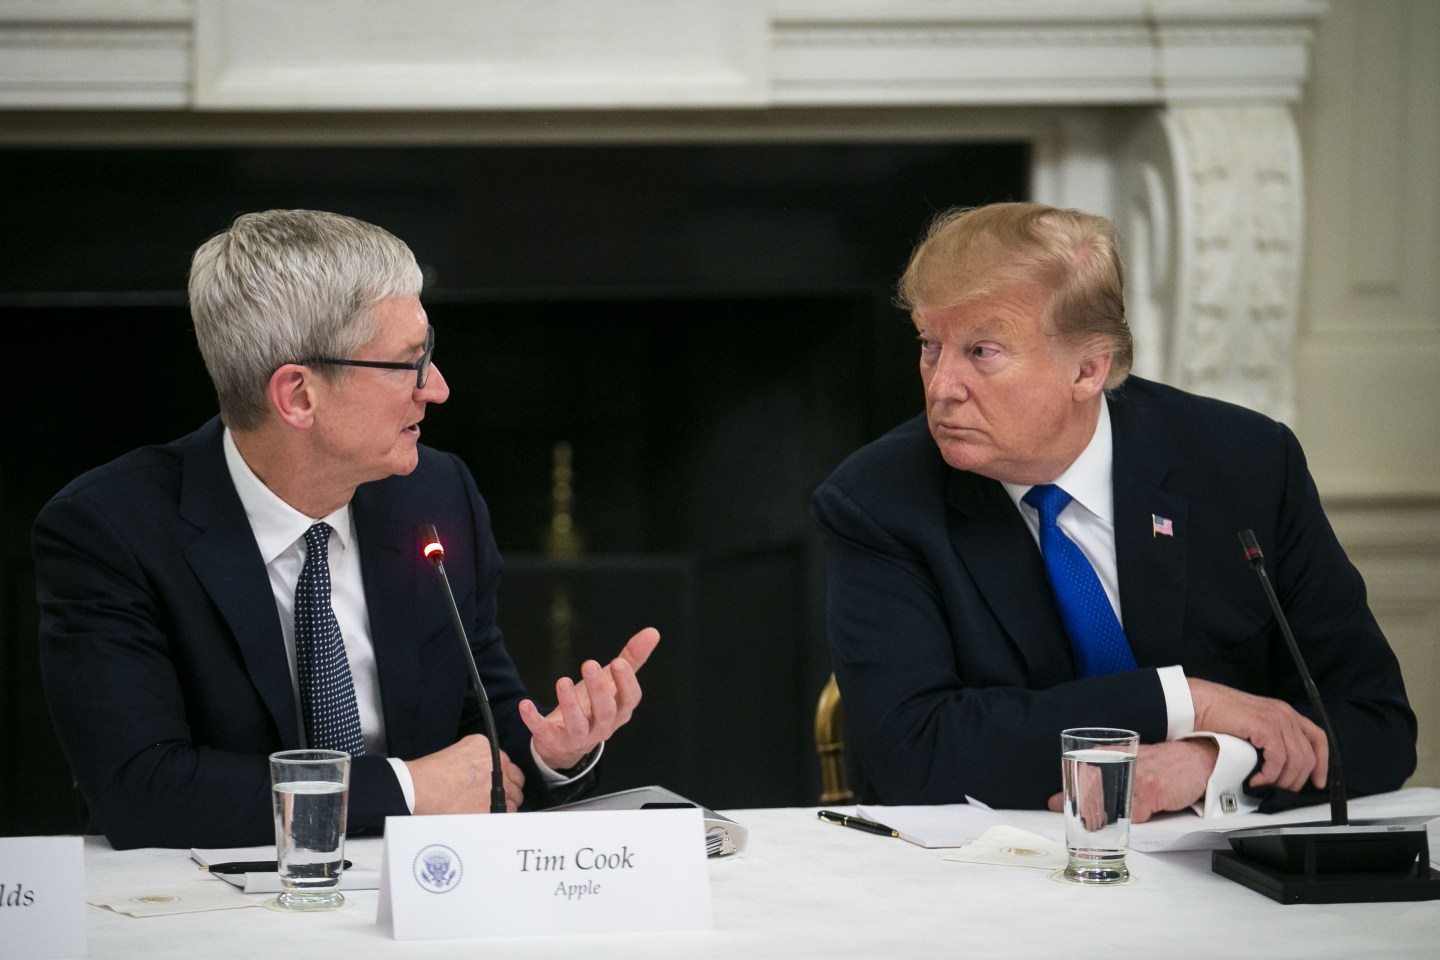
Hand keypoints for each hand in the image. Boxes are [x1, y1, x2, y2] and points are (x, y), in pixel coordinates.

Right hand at [406, 735, 525, 813]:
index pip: (510, 766)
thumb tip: (482, 765)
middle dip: (509, 791)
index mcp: (490, 750)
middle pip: (517, 783)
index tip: (500, 783)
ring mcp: (499, 788)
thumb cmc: (433, 772)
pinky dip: (501, 817)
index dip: (506, 777)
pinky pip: (506, 815)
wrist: (423, 786)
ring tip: (491, 809)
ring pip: (514, 800)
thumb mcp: (459, 749)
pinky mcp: (494, 808)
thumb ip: (478, 755)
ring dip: (506, 805)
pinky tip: (490, 817)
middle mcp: (499, 767)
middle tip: (497, 798)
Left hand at [520, 627, 659, 771]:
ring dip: (570, 704)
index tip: (619, 663)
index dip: (626, 683)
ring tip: (562, 681)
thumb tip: (653, 633)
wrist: (568, 740)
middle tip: (589, 665)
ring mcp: (578, 736)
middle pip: (605, 711)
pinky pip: (544, 732)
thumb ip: (632, 658)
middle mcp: (602, 726)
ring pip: (578, 724)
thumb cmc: (594, 706)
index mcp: (619, 711)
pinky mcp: (554, 740)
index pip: (629, 699)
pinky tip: (525, 705)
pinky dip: (534, 720)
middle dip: (598, 689)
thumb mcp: (612, 681)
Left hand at [1045, 741, 1216, 823]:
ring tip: (1100, 825)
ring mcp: (1135, 778)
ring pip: (1110, 806)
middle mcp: (1121, 762)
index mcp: (1114, 752)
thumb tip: (1088, 790)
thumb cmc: (1167, 761)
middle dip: (1080, 808)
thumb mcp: (1136, 758)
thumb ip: (1114, 770)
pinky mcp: (1151, 791)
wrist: (1200, 757)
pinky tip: (1141, 815)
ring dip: (1103, 819)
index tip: (1052, 803)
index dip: (1066, 791)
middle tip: (1073, 819)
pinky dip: (1135, 820)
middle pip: (1091, 791)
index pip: (1082, 771)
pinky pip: (1135, 815)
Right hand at [1188, 677, 1327, 791]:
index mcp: (1285, 713)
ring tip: (1265, 785)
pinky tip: (1256, 779)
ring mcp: (1276, 719)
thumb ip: (1270, 738)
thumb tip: (1281, 765)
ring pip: (1296, 761)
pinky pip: (1278, 760)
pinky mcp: (1265, 726)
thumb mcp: (1254, 724)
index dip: (1323, 763)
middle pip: (1309, 755)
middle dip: (1297, 779)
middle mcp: (1285, 714)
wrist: (1199, 703)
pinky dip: (1269, 776)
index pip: (1318, 739)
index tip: (1318, 782)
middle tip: (1280, 789)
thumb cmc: (1218, 714)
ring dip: (1281, 780)